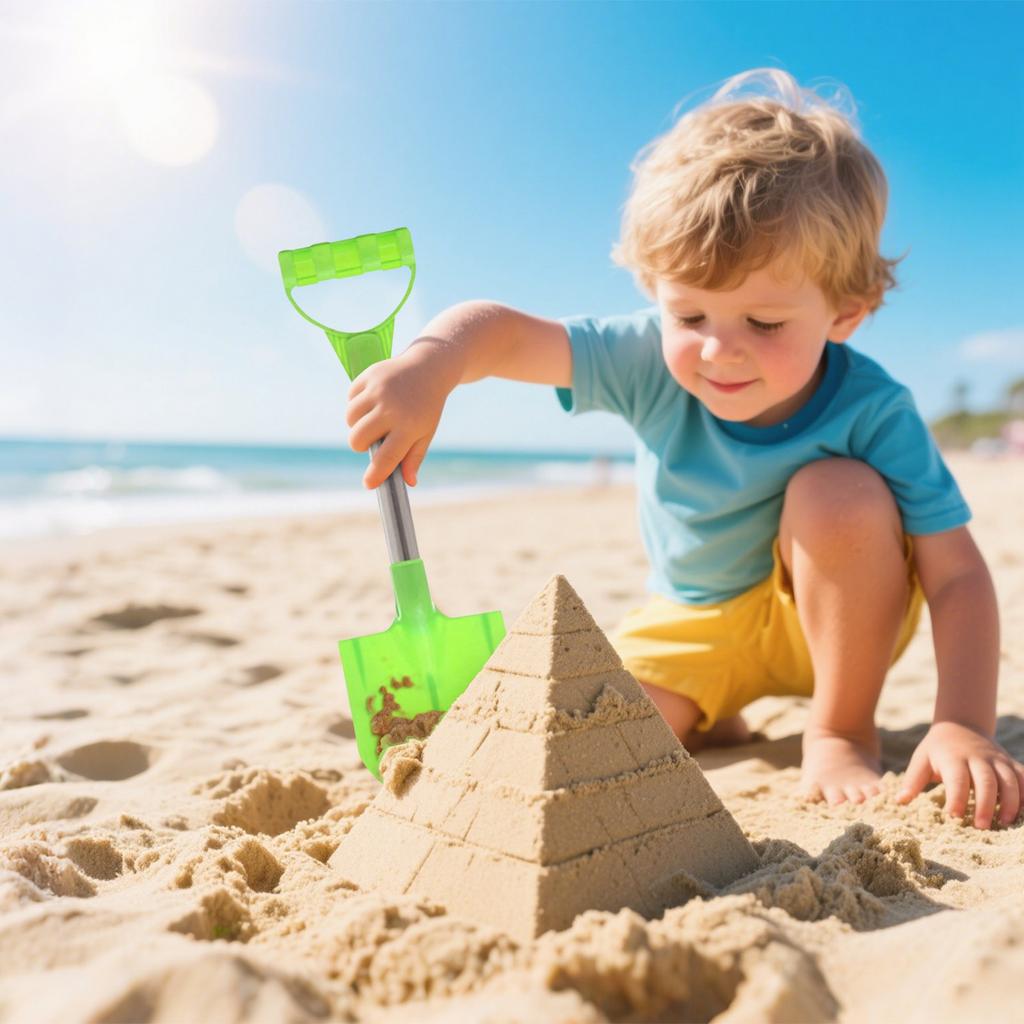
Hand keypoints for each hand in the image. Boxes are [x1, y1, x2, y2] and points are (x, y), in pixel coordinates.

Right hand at [345, 342, 459, 488]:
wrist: (429, 367)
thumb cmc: (427, 406)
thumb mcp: (426, 432)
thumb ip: (414, 457)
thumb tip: (407, 482)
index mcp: (409, 426)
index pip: (386, 458)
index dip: (375, 475)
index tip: (369, 484)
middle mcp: (392, 408)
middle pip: (358, 439)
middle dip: (361, 445)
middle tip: (373, 440)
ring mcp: (379, 390)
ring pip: (350, 419)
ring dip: (357, 424)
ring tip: (373, 418)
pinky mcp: (369, 375)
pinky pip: (350, 399)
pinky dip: (357, 404)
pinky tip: (372, 400)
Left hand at [897, 721, 1023, 828]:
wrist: (961, 725)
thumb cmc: (937, 749)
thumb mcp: (921, 758)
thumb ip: (913, 780)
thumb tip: (899, 801)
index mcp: (953, 757)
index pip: (956, 779)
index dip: (956, 798)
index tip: (953, 817)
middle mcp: (978, 758)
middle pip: (987, 782)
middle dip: (986, 805)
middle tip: (981, 827)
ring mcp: (997, 760)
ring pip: (1010, 781)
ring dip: (1011, 803)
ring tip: (1004, 823)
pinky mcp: (1010, 763)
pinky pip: (1023, 777)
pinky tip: (1022, 813)